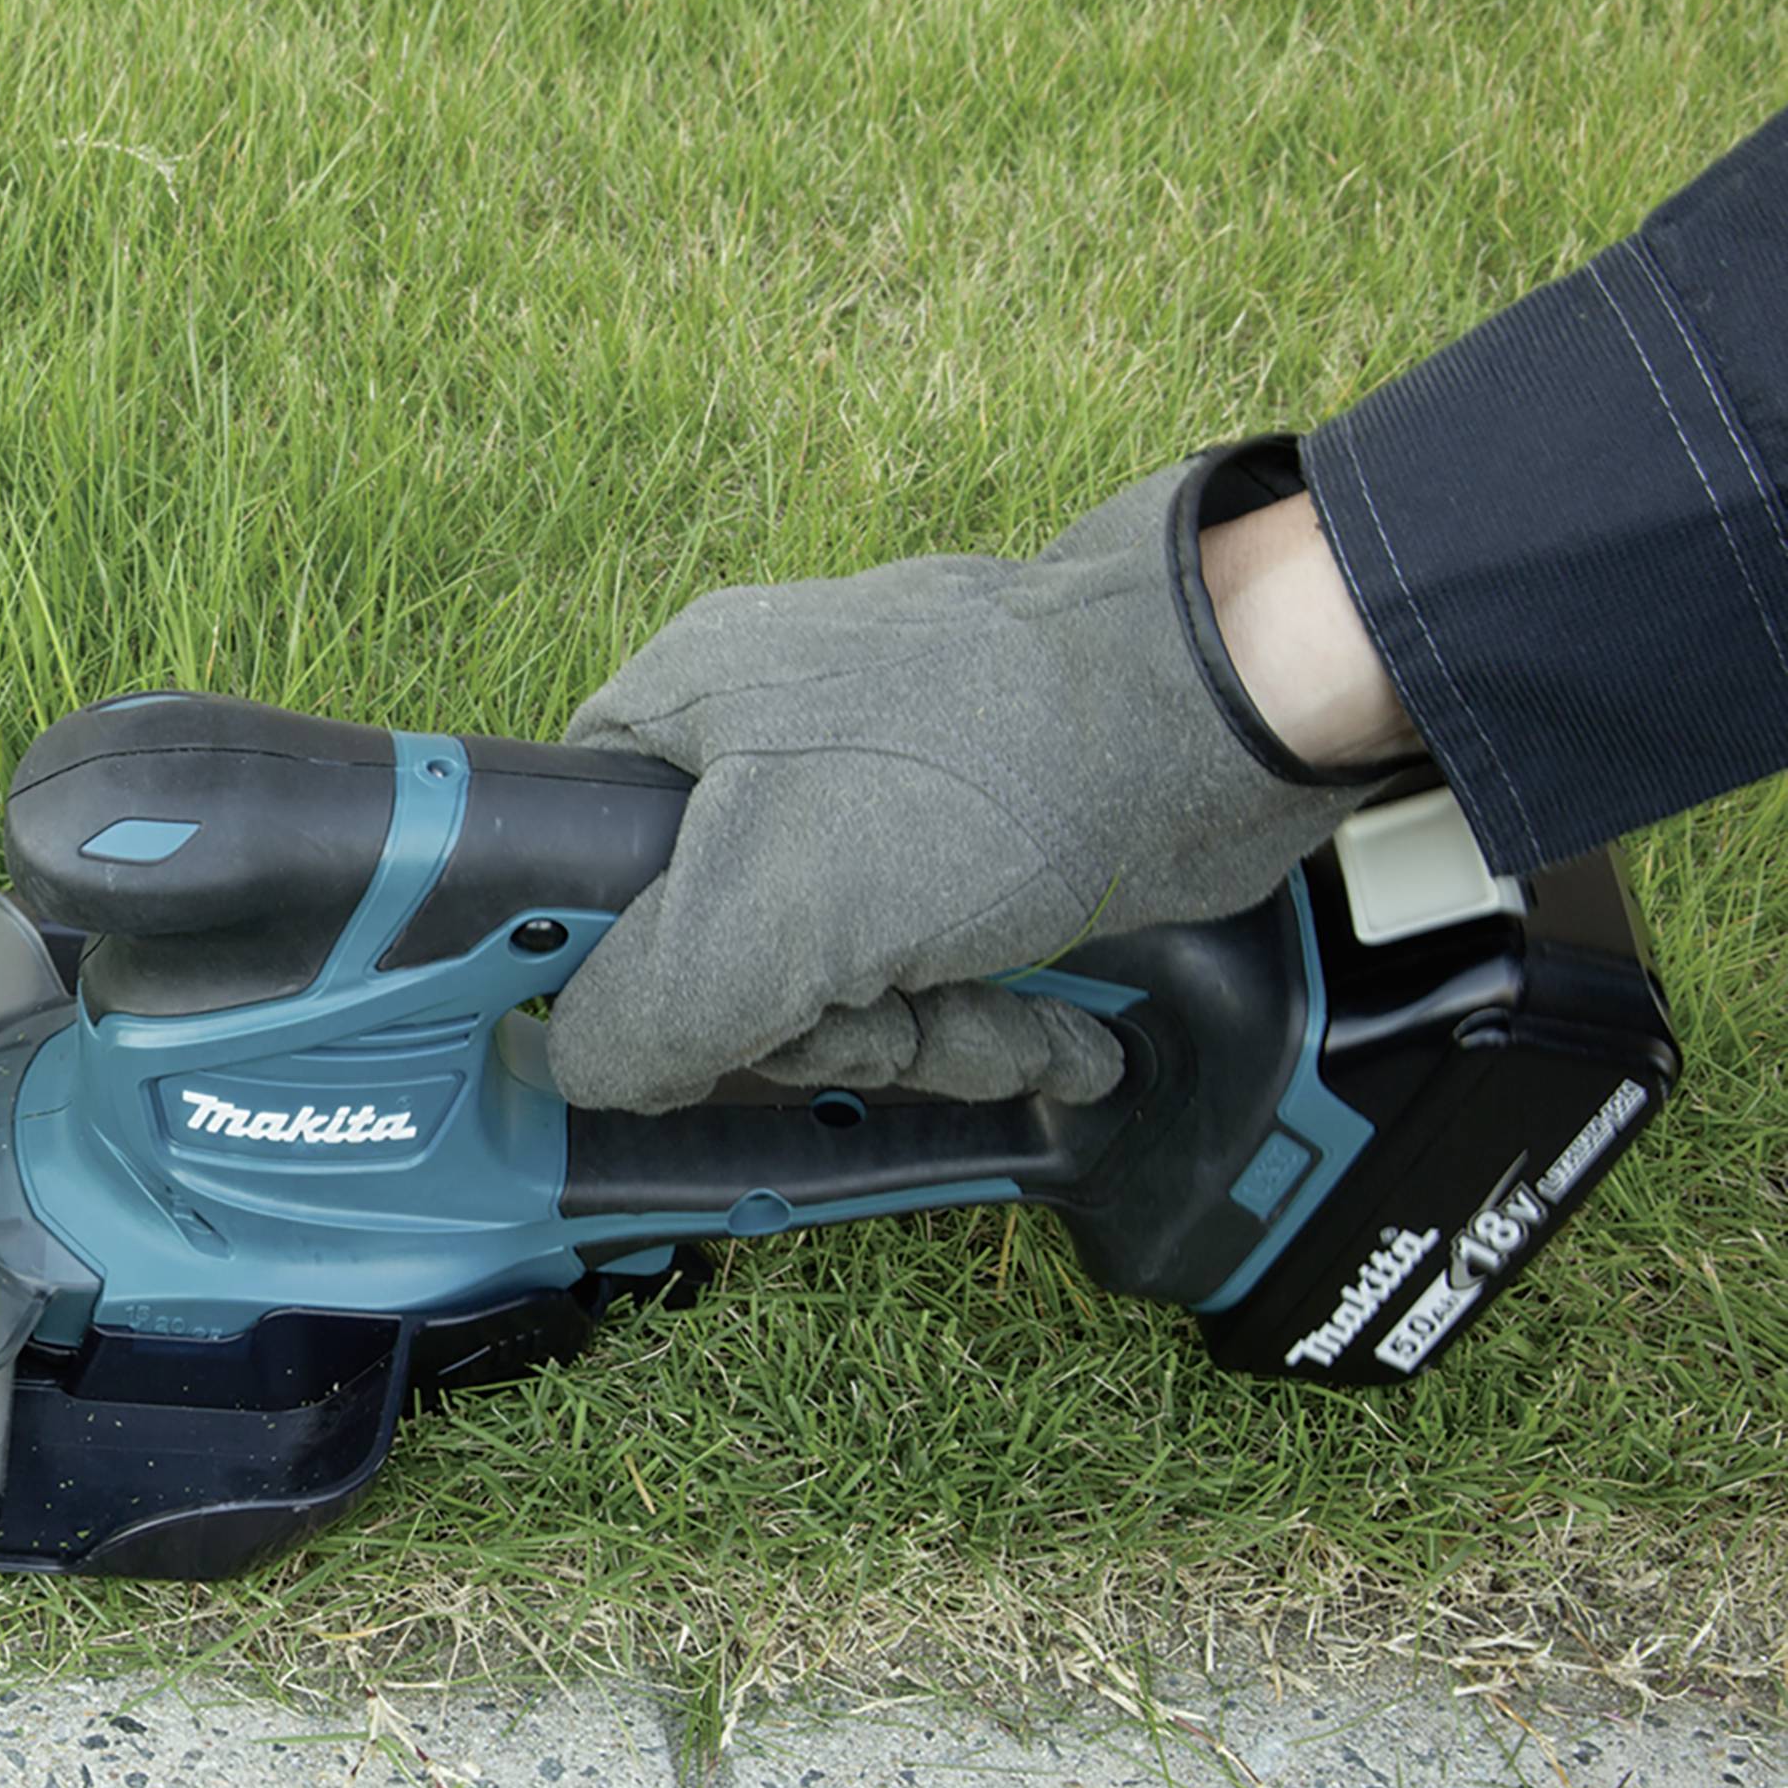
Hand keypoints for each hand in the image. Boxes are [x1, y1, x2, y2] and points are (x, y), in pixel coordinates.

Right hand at [546, 451, 1414, 1114]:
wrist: (1225, 717)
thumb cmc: (991, 770)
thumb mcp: (775, 909)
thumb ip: (646, 1007)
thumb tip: (567, 1070)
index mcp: (668, 725)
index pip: (562, 883)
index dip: (604, 983)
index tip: (671, 1045)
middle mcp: (747, 757)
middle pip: (703, 966)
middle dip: (807, 1032)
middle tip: (875, 1018)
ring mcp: (857, 805)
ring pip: (823, 991)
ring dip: (914, 1041)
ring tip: (998, 1027)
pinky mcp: (952, 852)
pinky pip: (915, 977)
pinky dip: (976, 1020)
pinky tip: (1053, 1036)